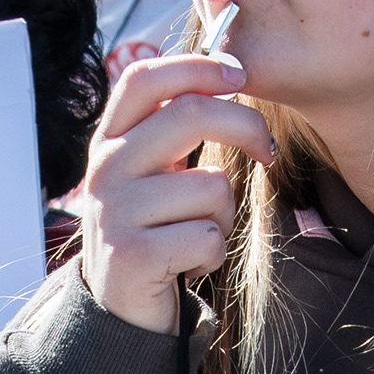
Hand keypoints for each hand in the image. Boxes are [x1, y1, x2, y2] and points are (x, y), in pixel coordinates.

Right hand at [73, 49, 270, 334]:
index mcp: (110, 141)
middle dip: (248, 128)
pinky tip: (189, 264)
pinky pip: (207, 236)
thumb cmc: (154, 231)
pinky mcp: (132, 255)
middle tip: (268, 151)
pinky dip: (212, 254)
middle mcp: (105, 169)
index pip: (145, 79)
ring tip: (198, 235)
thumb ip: (173, 128)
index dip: (198, 66)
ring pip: (211, 187)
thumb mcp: (154, 173)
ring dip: (223, 216)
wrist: (120, 308)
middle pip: (191, 115)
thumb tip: (229, 73)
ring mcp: (114, 212)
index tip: (240, 75)